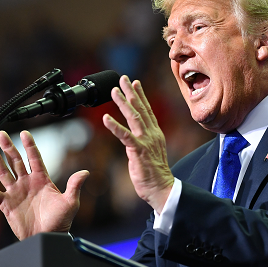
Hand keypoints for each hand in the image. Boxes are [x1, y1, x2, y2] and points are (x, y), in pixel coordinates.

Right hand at [0, 130, 88, 239]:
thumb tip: (85, 172)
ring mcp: (16, 193)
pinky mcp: (7, 205)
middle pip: (16, 161)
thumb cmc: (61, 220)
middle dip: (9, 147)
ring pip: (4, 173)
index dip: (30, 145)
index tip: (24, 132)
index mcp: (42, 179)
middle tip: (1, 134)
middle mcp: (27, 183)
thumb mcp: (70, 202)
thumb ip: (74, 186)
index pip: (34, 158)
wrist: (48, 236)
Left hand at [103, 76, 173, 213]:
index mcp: (155, 133)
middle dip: (131, 92)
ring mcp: (146, 141)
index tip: (135, 82)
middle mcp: (152, 134)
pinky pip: (125, 136)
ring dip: (123, 103)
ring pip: (133, 117)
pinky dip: (115, 126)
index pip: (147, 110)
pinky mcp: (138, 151)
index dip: (141, 95)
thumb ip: (144, 140)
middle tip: (123, 78)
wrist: (161, 188)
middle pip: (140, 108)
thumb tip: (137, 135)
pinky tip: (105, 118)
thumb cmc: (154, 173)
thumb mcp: (151, 151)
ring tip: (113, 91)